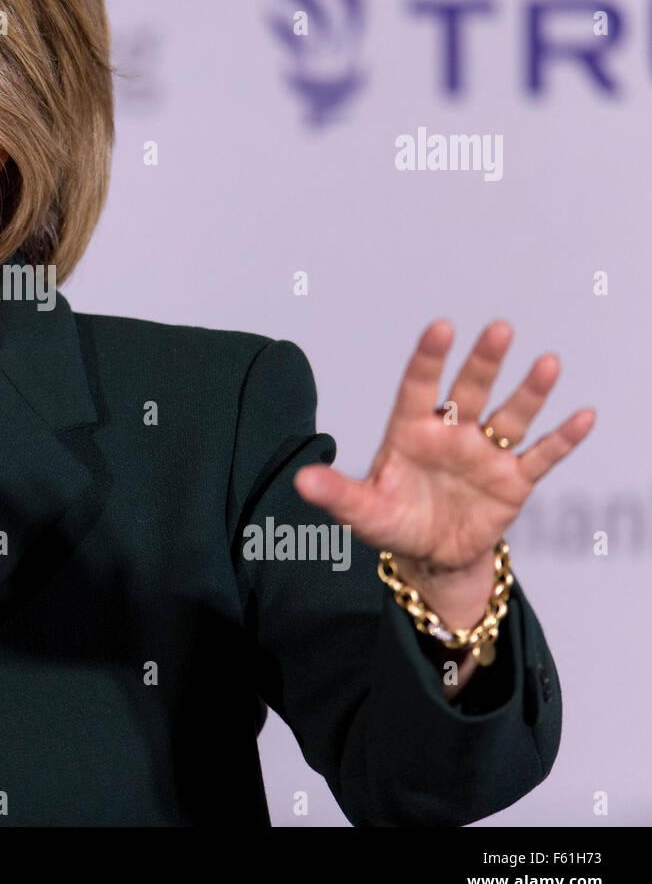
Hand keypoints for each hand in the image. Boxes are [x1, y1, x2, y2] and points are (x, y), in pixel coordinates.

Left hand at [293, 320, 594, 627]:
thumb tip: (300, 480)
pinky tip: (583, 416)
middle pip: (469, 390)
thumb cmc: (391, 521)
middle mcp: (451, 433)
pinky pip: (540, 456)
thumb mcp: (361, 511)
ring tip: (546, 363)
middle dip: (483, 362)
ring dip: (529, 392)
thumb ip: (336, 493)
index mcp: (410, 431)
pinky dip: (562, 439)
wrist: (428, 555)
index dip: (428, 358)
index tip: (440, 328)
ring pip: (510, 416)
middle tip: (498, 328)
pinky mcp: (512, 481)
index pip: (418, 387)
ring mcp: (484, 454)